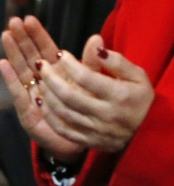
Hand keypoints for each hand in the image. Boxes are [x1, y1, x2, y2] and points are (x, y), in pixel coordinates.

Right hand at [0, 16, 83, 162]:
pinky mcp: (28, 111)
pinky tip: (3, 64)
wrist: (85, 143)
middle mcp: (43, 81)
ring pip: (21, 70)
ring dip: (13, 52)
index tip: (29, 19)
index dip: (37, 35)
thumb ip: (92, 63)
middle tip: (14, 21)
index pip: (45, 50)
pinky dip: (10, 78)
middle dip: (21, 39)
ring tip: (7, 35)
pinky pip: (18, 93)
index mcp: (58, 73)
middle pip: (29, 57)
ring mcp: (33, 95)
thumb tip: (96, 38)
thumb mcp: (94, 84)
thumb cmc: (89, 112)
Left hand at [35, 34, 154, 153]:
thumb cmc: (138, 97)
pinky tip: (40, 100)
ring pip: (62, 113)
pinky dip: (48, 115)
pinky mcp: (89, 142)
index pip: (86, 78)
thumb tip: (95, 43)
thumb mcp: (136, 76)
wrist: (147, 131)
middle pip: (69, 96)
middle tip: (40, 64)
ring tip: (39, 78)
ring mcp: (97, 131)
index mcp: (120, 96)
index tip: (59, 53)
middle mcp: (107, 116)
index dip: (69, 64)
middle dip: (50, 77)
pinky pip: (63, 130)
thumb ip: (116, 61)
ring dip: (46, 93)